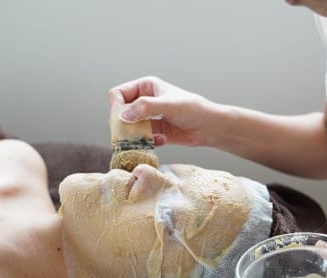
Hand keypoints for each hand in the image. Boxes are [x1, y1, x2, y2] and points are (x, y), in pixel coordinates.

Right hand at [108, 76, 225, 146]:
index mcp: (145, 87)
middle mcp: (144, 101)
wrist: (209, 127)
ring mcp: (148, 118)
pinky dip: (147, 142)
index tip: (121, 120)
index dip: (116, 107)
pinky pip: (141, 139)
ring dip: (135, 136)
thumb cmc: (193, 109)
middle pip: (121, 113)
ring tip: (147, 139)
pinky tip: (162, 140)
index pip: (118, 94)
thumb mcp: (168, 105)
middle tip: (131, 134)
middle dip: (124, 124)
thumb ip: (146, 108)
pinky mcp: (153, 132)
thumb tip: (124, 116)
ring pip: (129, 128)